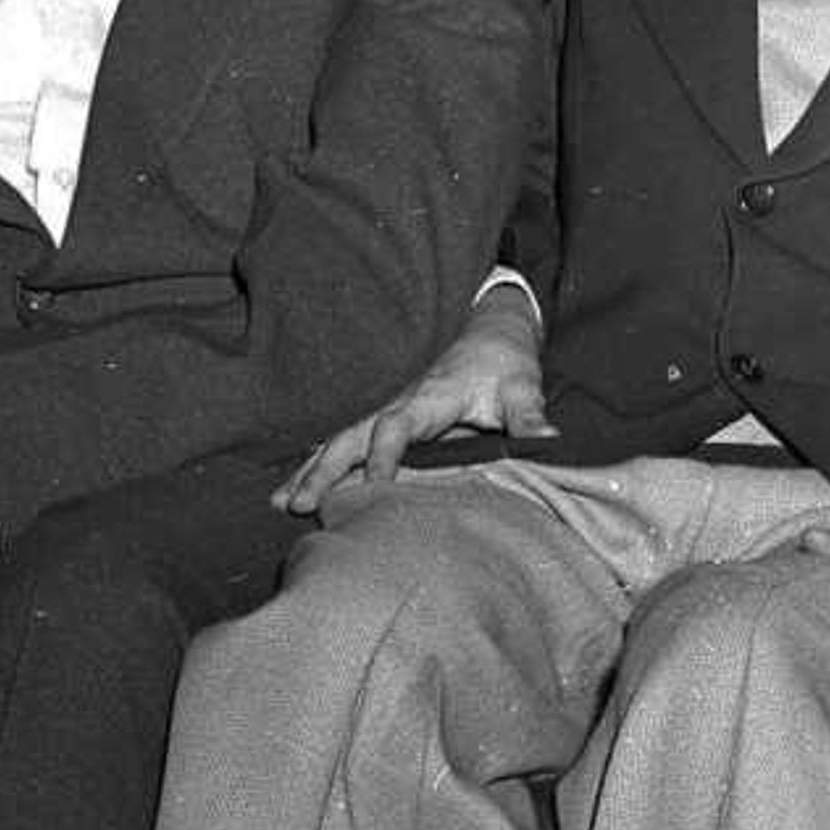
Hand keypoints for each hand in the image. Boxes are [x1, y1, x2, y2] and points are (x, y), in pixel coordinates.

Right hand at [277, 284, 552, 511]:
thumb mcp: (522, 385)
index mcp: (429, 397)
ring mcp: (387, 407)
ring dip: (311, 468)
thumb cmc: (505, 360)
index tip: (372, 488)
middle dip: (324, 467)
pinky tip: (292, 487)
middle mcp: (399, 401)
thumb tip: (550, 443)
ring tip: (279, 502)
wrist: (492, 326)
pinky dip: (316, 461)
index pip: (397, 426)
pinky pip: (345, 439)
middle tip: (297, 503)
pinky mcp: (384, 416)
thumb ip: (529, 416)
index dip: (384, 455)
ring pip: (340, 438)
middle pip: (352, 434)